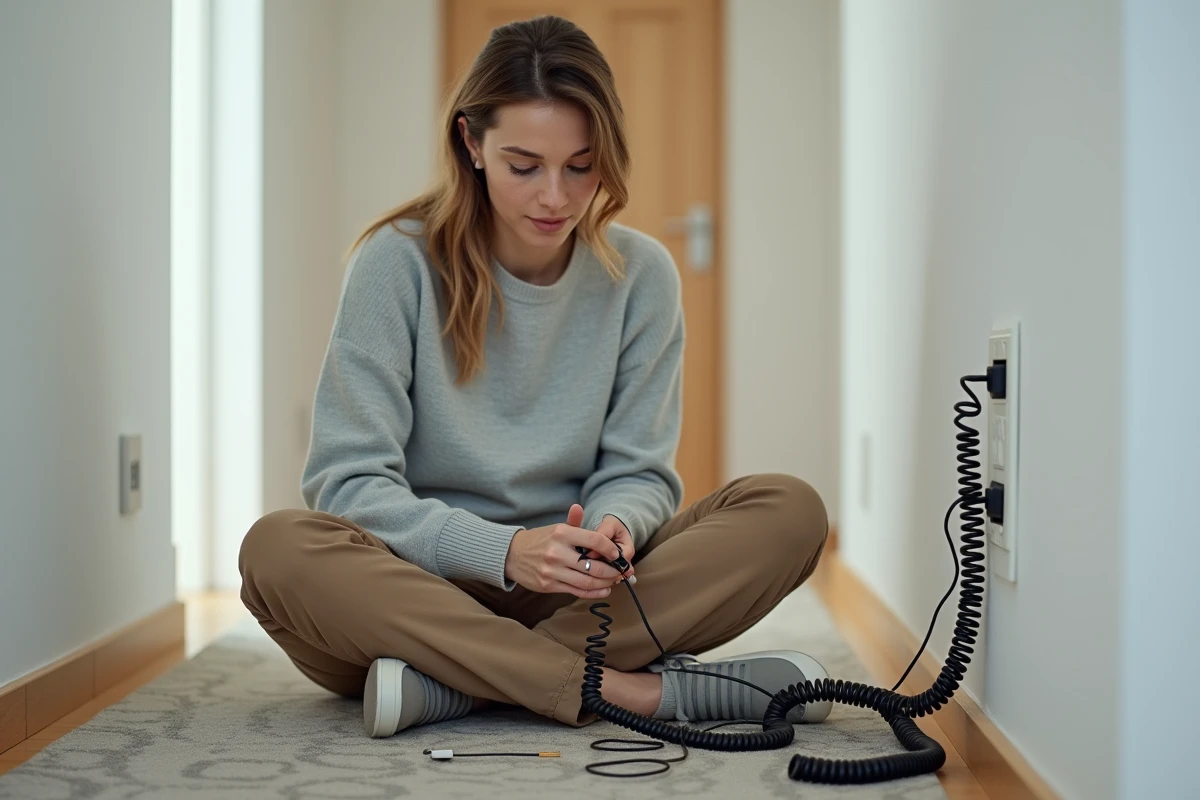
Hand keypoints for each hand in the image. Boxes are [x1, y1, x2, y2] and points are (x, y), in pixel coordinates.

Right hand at [504, 504, 630, 597]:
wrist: (511, 555)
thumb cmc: (539, 540)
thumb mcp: (555, 527)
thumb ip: (573, 521)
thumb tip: (580, 507)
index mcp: (562, 534)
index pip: (595, 541)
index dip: (611, 549)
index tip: (619, 555)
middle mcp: (557, 552)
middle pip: (595, 566)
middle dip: (613, 571)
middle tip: (621, 571)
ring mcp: (552, 571)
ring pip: (587, 582)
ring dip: (605, 583)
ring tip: (614, 581)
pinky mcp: (548, 585)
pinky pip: (576, 591)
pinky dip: (593, 592)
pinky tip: (603, 589)